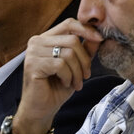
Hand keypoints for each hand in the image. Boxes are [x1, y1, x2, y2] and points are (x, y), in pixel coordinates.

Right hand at [15, 19, 102, 133]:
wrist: (41, 109)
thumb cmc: (56, 87)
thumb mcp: (76, 66)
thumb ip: (85, 49)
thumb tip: (98, 35)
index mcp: (46, 38)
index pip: (69, 24)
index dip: (86, 29)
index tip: (100, 38)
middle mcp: (36, 41)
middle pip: (72, 40)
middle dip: (84, 60)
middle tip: (85, 76)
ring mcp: (33, 52)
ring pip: (68, 53)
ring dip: (77, 72)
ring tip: (75, 83)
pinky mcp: (33, 65)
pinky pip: (61, 65)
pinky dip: (68, 77)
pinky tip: (64, 84)